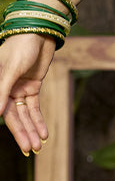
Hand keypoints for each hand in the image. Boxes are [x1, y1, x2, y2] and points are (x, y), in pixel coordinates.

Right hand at [0, 33, 56, 153]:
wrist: (40, 30)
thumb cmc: (21, 45)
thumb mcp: (12, 67)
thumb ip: (2, 89)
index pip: (1, 111)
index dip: (10, 127)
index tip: (16, 142)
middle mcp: (5, 89)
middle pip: (14, 116)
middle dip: (22, 133)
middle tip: (29, 149)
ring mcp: (19, 88)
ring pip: (25, 114)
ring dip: (31, 129)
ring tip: (37, 146)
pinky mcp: (32, 86)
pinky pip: (34, 107)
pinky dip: (39, 120)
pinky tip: (43, 133)